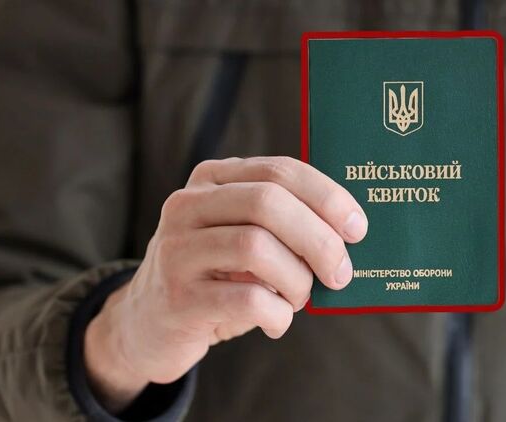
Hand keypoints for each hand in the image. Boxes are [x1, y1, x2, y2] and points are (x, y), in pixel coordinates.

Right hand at [84, 156, 367, 411]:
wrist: (147, 323)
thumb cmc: (213, 276)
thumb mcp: (239, 236)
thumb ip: (280, 224)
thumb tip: (346, 234)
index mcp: (210, 180)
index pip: (278, 171)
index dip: (326, 197)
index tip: (358, 228)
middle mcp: (187, 205)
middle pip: (268, 203)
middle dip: (319, 239)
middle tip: (341, 273)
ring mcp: (177, 250)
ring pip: (257, 248)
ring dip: (296, 281)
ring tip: (299, 299)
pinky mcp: (178, 297)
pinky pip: (247, 299)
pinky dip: (277, 314)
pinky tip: (276, 321)